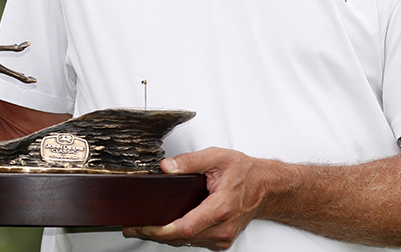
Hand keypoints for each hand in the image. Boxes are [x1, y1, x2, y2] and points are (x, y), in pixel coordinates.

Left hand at [123, 147, 268, 249]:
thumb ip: (190, 161)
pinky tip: (169, 226)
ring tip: (146, 226)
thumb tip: (167, 167)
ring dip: (166, 236)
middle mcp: (222, 227)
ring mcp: (223, 237)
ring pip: (187, 242)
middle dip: (156, 233)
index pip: (185, 227)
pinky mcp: (222, 241)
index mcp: (221, 207)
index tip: (143, 226)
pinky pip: (195, 242)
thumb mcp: (217, 157)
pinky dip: (180, 236)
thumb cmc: (244, 172)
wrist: (265, 186)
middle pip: (182, 238)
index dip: (161, 230)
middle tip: (134, 226)